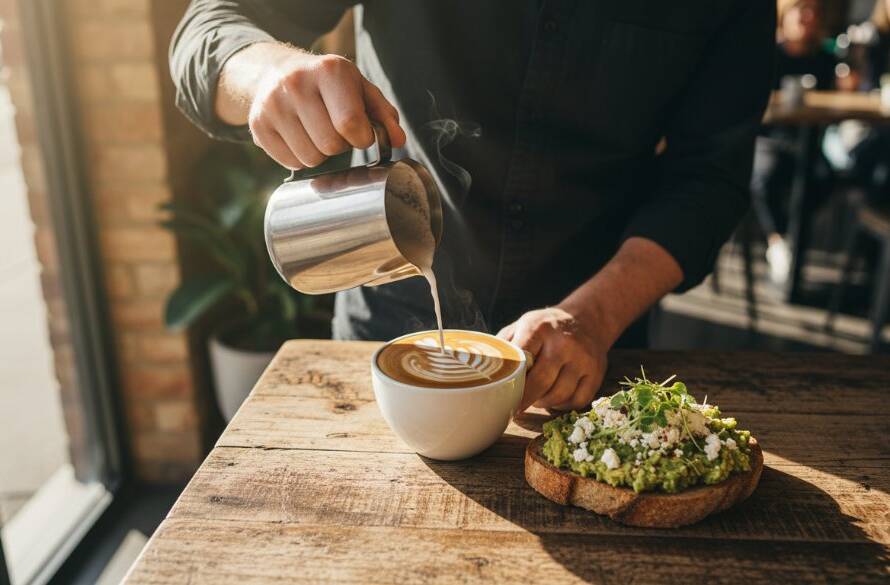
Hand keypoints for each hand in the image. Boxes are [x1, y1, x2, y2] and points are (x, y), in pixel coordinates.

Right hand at [240, 46, 405, 168]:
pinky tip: (300, 139)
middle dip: (340, 147)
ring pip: (310, 159)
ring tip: (318, 134)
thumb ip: (384, 115)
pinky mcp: (258, 125)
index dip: (361, 139)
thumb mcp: (360, 89)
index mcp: (329, 71)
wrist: (276, 71)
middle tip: (336, 132)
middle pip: (330, 145)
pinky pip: (290, 163)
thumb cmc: (329, 85)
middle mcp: (297, 84)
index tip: (360, 134)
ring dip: (321, 155)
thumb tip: (398, 141)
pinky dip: (301, 159)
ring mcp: (273, 105)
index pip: (350, 124)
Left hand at [498, 307, 606, 412]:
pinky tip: (555, 397)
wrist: (587, 319)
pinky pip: (577, 401)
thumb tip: (481, 370)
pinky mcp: (596, 373)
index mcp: (540, 328)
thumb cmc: (546, 327)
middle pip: (541, 382)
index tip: (504, 394)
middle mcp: (564, 343)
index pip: (523, 359)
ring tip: (536, 398)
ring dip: (543, 403)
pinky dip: (563, 405)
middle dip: (525, 399)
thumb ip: (504, 346)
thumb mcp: (522, 325)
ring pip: (559, 395)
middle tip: (516, 407)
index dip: (512, 380)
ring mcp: (583, 359)